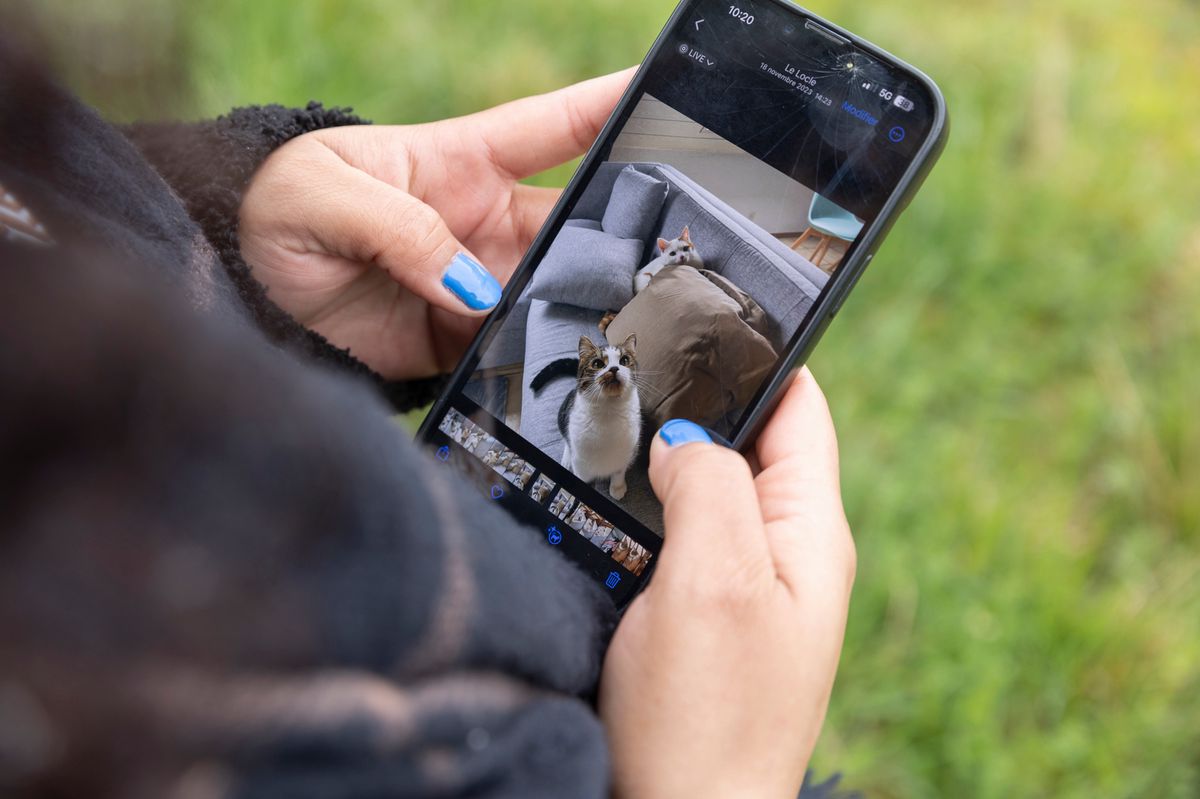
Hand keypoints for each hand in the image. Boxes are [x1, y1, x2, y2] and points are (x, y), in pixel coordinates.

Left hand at [238, 70, 632, 379]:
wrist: (235, 297)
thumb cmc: (268, 214)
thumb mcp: (320, 193)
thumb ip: (398, 227)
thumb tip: (474, 288)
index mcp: (459, 161)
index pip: (555, 127)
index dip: (614, 107)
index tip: (673, 95)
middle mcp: (482, 222)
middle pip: (576, 221)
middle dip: (622, 232)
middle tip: (668, 250)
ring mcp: (477, 283)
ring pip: (559, 289)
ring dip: (586, 303)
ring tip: (624, 318)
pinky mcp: (462, 340)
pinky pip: (518, 348)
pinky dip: (542, 357)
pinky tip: (565, 365)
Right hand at [599, 369, 855, 798]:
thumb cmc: (707, 719)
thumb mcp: (714, 577)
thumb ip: (710, 484)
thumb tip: (685, 434)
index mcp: (807, 532)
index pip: (800, 406)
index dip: (761, 352)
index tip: (707, 309)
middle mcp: (781, 553)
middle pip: (745, 441)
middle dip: (694, 404)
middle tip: (631, 370)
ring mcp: (739, 586)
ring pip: (700, 488)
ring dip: (660, 463)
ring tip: (607, 428)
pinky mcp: (696, 615)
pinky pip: (672, 538)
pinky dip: (639, 513)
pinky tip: (602, 504)